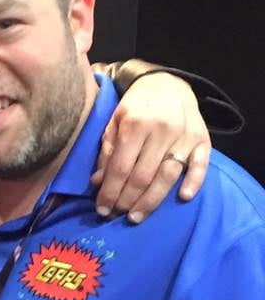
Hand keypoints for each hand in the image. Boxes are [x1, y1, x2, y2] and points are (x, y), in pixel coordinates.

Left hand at [90, 72, 210, 222]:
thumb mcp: (115, 121)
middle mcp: (161, 130)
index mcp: (135, 124)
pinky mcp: (202, 140)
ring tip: (136, 216)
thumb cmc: (136, 106)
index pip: (120, 167)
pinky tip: (183, 197)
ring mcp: (184, 136)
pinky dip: (194, 182)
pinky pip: (201, 165)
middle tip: (116, 216)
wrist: (166, 83)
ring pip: (168, 175)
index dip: (110, 191)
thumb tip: (98, 182)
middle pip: (143, 175)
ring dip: (152, 201)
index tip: (102, 209)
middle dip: (127, 200)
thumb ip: (107, 150)